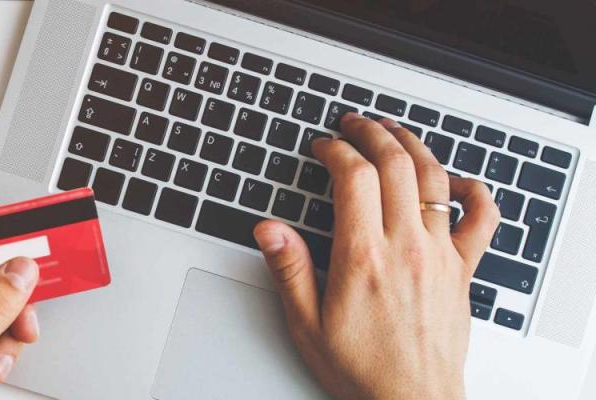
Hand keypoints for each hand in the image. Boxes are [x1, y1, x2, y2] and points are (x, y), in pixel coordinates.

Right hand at [255, 113, 498, 399]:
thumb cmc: (362, 368)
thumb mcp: (307, 324)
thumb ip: (289, 270)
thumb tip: (268, 230)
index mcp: (363, 257)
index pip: (353, 177)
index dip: (335, 150)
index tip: (322, 146)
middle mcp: (406, 247)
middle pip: (395, 164)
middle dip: (372, 133)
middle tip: (354, 124)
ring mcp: (440, 255)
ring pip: (433, 179)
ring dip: (413, 146)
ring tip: (393, 131)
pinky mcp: (462, 269)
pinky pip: (481, 220)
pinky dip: (474, 191)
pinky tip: (458, 180)